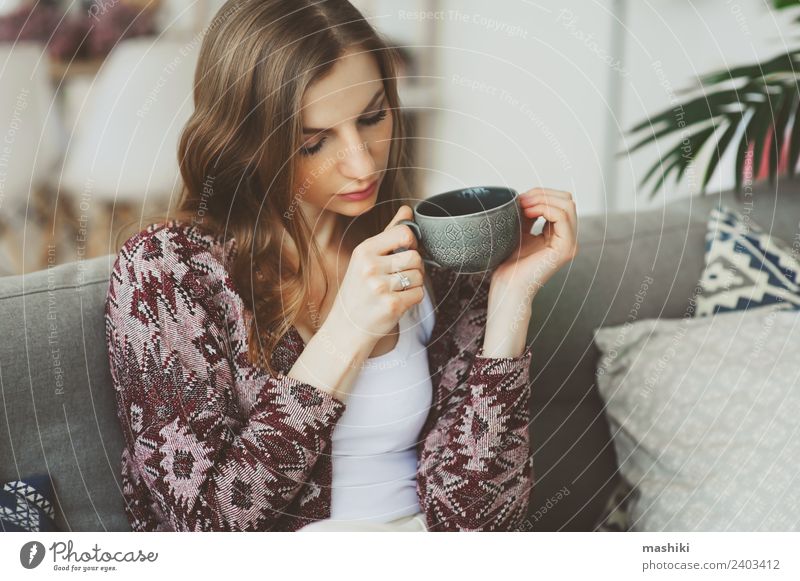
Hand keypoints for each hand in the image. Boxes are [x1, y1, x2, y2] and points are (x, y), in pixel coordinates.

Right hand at [328, 205, 425, 343]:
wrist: (347, 328)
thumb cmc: (358, 292)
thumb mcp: (366, 259)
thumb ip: (388, 233)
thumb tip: (407, 210)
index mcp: (364, 251)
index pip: (404, 233)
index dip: (411, 242)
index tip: (405, 250)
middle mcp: (370, 267)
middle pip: (415, 256)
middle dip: (414, 266)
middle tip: (400, 275)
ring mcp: (381, 287)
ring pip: (419, 275)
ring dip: (414, 283)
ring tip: (397, 289)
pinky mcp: (392, 305)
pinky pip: (419, 293)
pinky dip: (414, 297)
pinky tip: (398, 300)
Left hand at [491, 187, 578, 297]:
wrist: (507, 285)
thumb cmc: (509, 264)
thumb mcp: (519, 230)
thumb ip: (528, 213)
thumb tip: (529, 195)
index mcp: (558, 234)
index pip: (559, 202)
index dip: (540, 194)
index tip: (518, 199)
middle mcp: (568, 238)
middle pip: (566, 200)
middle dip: (542, 194)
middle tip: (521, 201)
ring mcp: (569, 243)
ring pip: (567, 205)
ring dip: (543, 199)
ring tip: (524, 206)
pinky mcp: (566, 248)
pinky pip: (562, 216)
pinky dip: (545, 208)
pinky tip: (528, 212)